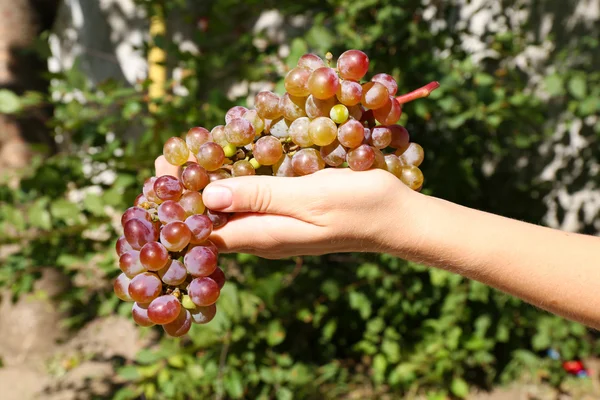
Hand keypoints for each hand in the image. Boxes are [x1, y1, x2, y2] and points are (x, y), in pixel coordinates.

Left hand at [155, 156, 417, 258]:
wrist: (396, 219)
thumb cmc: (357, 207)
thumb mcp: (308, 198)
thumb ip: (260, 197)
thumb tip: (209, 193)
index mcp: (262, 236)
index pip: (204, 229)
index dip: (177, 205)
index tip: (157, 177)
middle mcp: (263, 236)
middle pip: (213, 218)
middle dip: (187, 192)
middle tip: (164, 161)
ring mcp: (276, 227)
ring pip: (231, 209)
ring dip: (208, 185)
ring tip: (186, 157)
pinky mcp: (289, 215)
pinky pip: (251, 202)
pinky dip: (234, 183)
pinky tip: (230, 164)